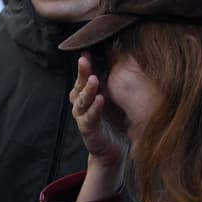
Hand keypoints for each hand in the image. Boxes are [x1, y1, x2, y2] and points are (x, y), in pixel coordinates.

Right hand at [71, 54, 127, 171]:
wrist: (116, 150)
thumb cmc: (116, 122)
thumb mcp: (116, 99)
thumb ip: (114, 84)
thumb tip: (123, 59)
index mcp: (87, 96)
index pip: (83, 77)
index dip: (84, 65)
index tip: (86, 51)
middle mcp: (82, 105)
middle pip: (78, 86)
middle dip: (81, 73)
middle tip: (84, 59)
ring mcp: (83, 118)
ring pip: (81, 101)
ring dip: (87, 89)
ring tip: (93, 79)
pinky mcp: (88, 131)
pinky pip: (90, 118)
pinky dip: (94, 108)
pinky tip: (100, 99)